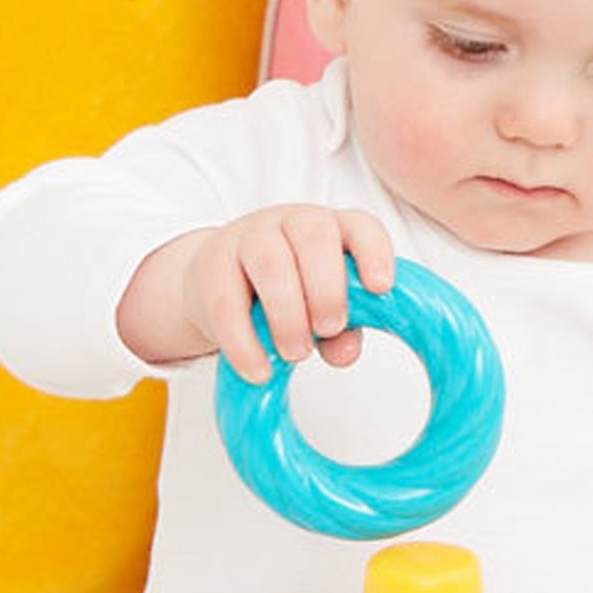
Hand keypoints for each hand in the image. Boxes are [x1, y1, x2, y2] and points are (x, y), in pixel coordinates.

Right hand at [117, 204, 394, 382]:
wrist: (216, 281)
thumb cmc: (286, 289)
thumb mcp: (320, 308)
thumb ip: (341, 330)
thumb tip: (345, 353)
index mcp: (331, 228)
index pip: (360, 226)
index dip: (374, 253)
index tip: (381, 288)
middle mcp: (292, 223)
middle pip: (314, 236)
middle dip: (327, 287)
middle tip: (329, 329)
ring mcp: (249, 238)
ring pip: (270, 262)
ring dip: (288, 313)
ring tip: (296, 353)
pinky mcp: (212, 265)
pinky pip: (226, 301)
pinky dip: (243, 341)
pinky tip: (258, 370)